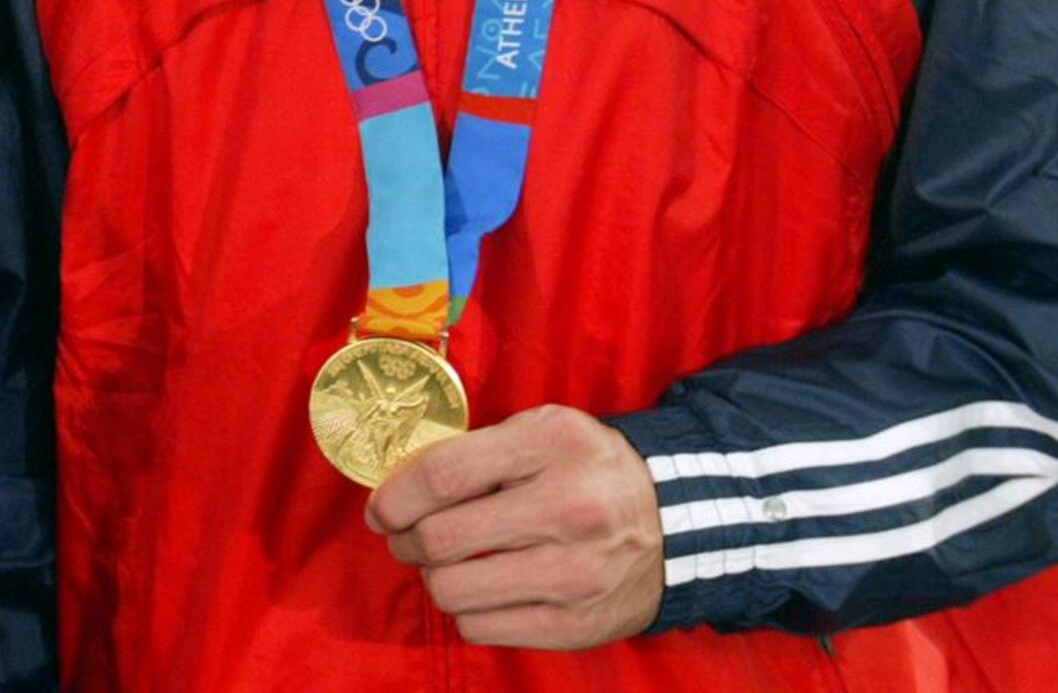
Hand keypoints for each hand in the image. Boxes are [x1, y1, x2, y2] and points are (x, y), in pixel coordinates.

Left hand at [364, 403, 664, 648]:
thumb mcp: (543, 430)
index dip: (396, 494)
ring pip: (452, 590)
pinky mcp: (575, 626)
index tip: (381, 506)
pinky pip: (480, 627)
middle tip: (405, 534)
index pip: (444, 474)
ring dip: (433, 576)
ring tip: (445, 560)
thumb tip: (398, 483)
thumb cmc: (588, 469)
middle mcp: (569, 510)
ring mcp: (575, 574)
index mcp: (554, 446)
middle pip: (440, 538)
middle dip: (404, 538)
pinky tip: (483, 587)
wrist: (675, 524)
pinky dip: (467, 609)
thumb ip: (477, 449)